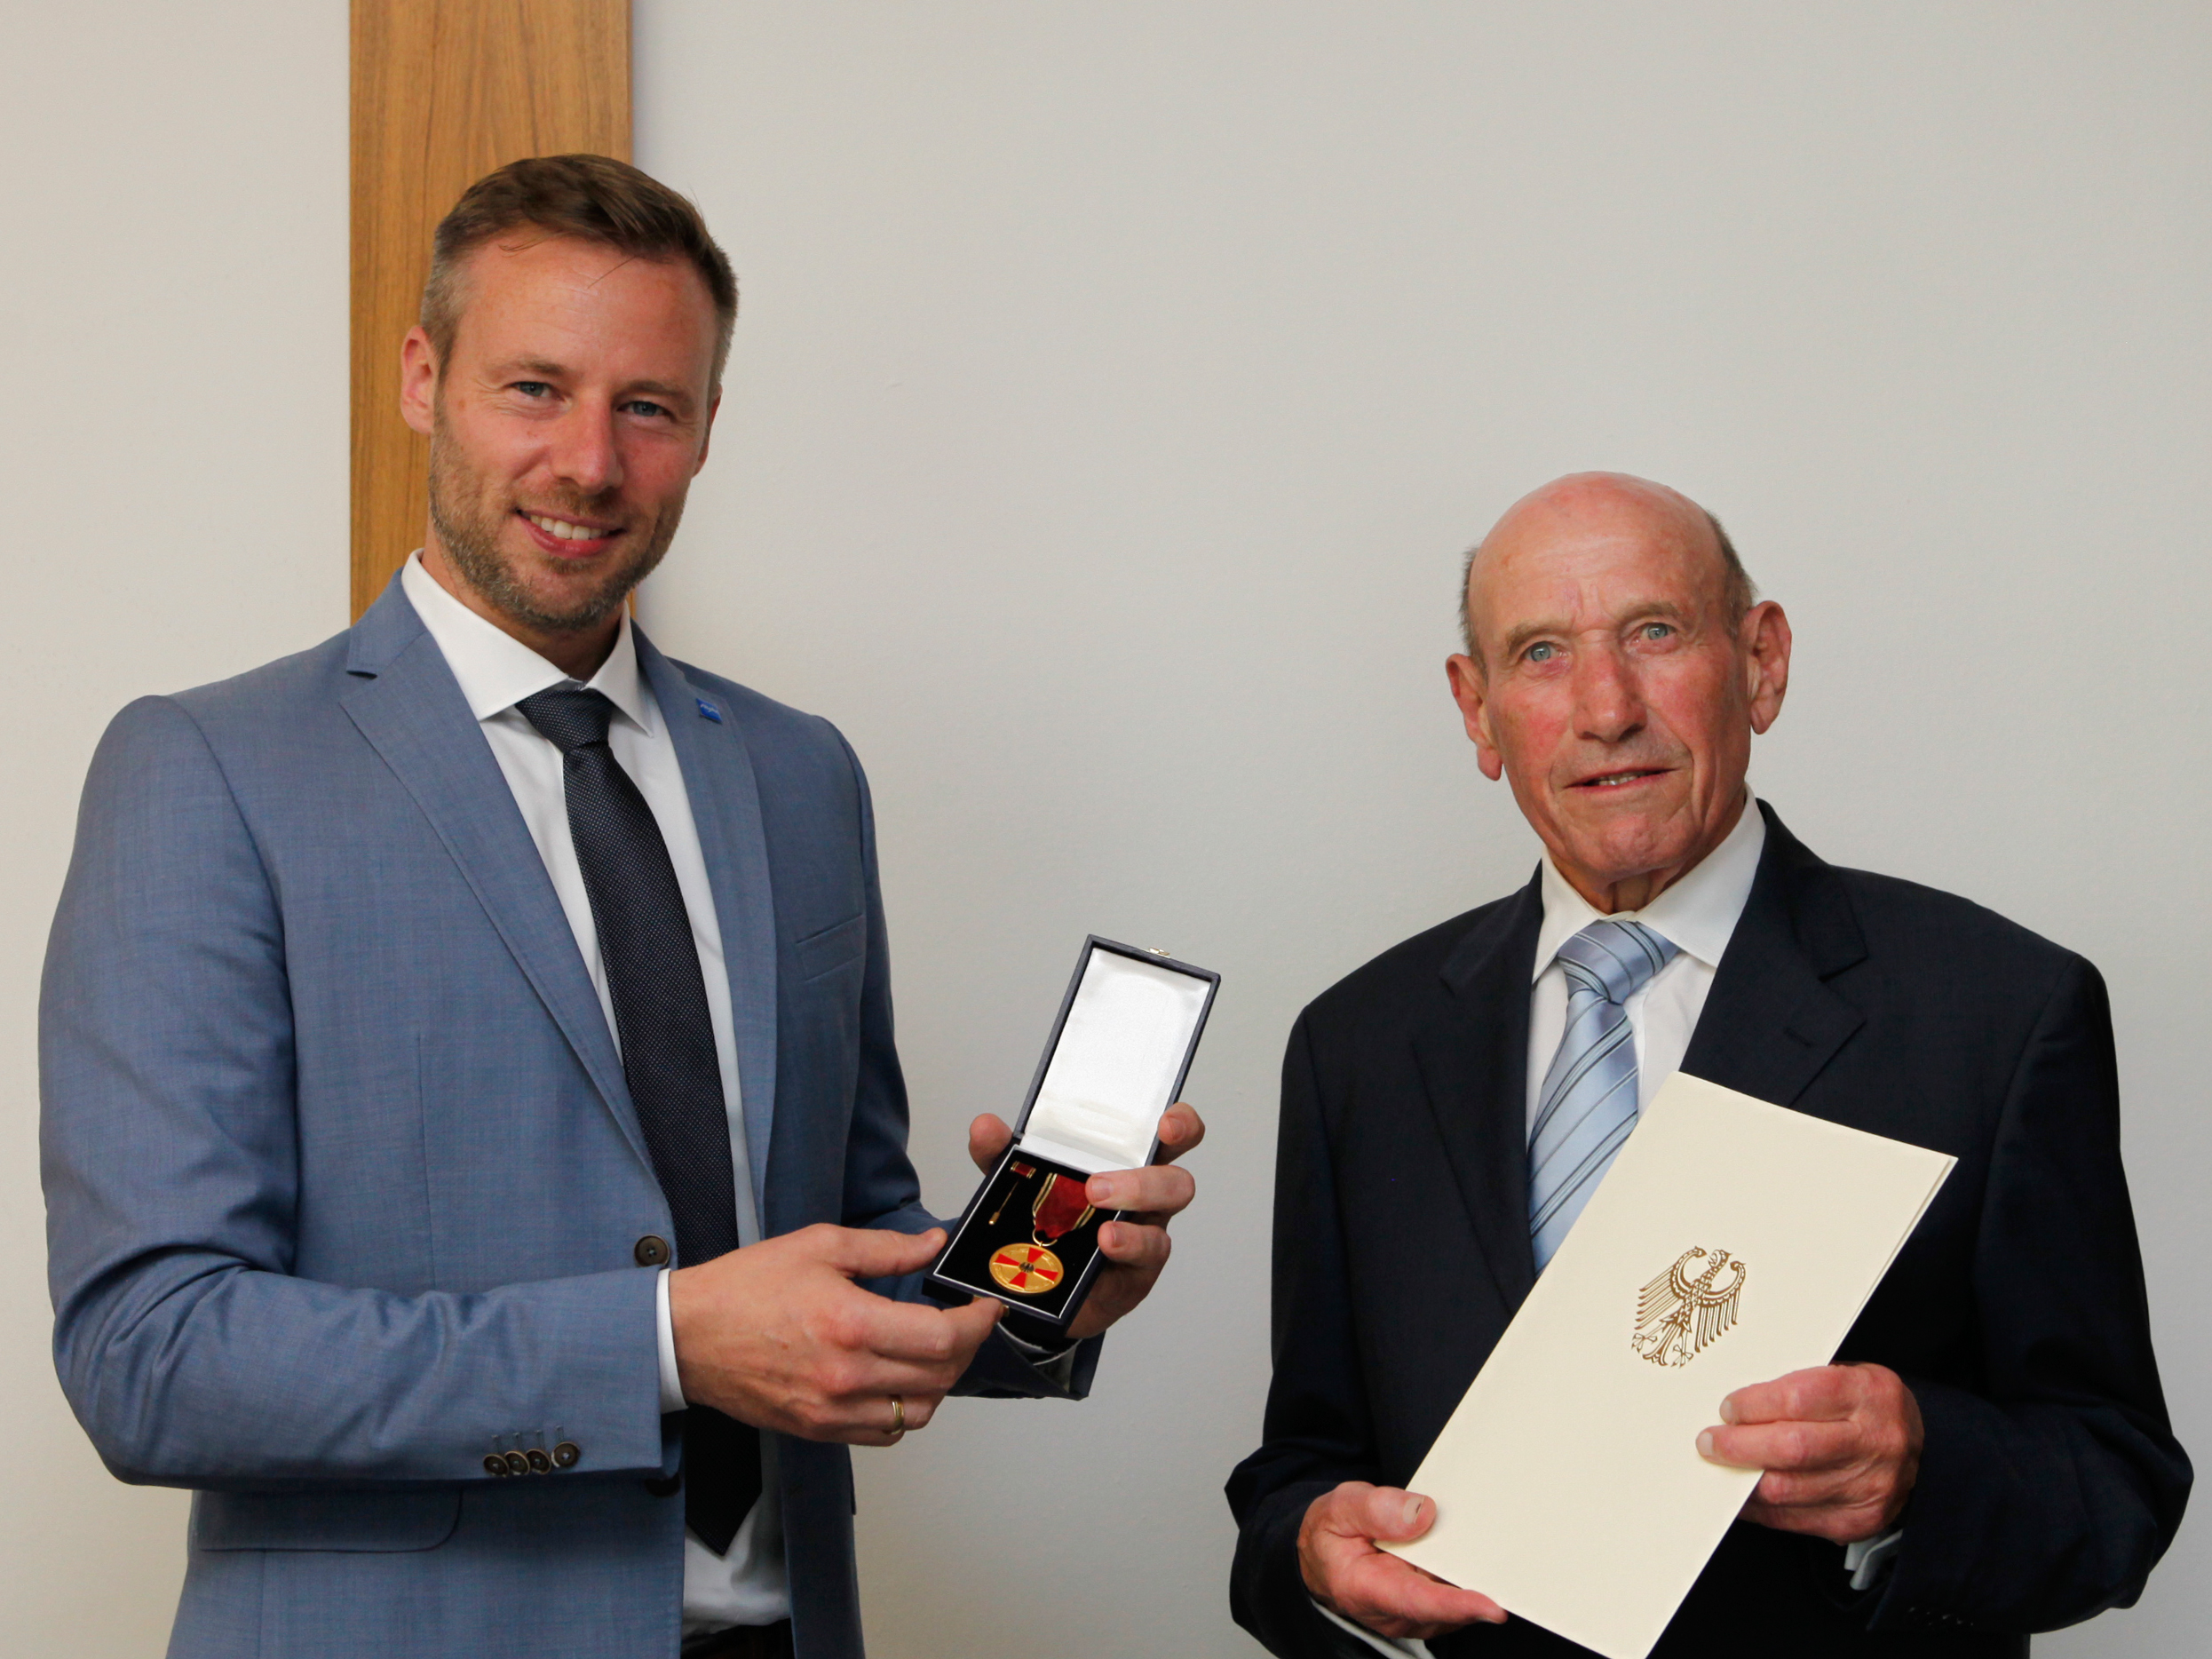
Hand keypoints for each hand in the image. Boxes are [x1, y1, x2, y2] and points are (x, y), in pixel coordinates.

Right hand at [668, 1224, 1001, 1442]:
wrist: (686, 1337)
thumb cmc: (743, 1289)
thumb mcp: (818, 1246)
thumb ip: (885, 1249)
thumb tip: (931, 1245)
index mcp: (850, 1323)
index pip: (942, 1338)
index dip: (977, 1324)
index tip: (986, 1308)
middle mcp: (846, 1375)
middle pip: (940, 1377)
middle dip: (966, 1349)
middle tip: (966, 1324)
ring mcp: (832, 1410)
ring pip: (919, 1412)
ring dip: (939, 1383)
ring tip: (934, 1352)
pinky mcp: (818, 1429)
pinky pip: (885, 1433)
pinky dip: (905, 1411)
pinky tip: (899, 1381)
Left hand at [967, 1101, 1203, 1340]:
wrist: (1043, 1285)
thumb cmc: (1051, 1220)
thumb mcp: (1021, 1182)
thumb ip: (1003, 1155)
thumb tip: (985, 1127)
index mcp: (1127, 1162)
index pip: (1171, 1135)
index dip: (1180, 1124)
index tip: (1165, 1124)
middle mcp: (1146, 1197)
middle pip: (1177, 1182)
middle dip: (1146, 1180)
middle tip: (1097, 1187)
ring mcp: (1145, 1235)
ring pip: (1163, 1226)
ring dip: (1131, 1223)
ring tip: (1101, 1229)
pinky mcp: (1137, 1272)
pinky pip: (1145, 1258)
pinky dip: (1126, 1247)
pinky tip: (1104, 1246)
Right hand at [1298, 1482, 1506, 1639]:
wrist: (1323, 1558)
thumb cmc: (1331, 1534)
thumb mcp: (1340, 1508)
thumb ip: (1375, 1508)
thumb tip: (1423, 1515)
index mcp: (1364, 1589)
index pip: (1416, 1601)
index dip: (1455, 1605)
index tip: (1493, 1607)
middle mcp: (1393, 1614)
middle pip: (1445, 1601)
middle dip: (1473, 1576)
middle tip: (1494, 1540)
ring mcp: (1413, 1617)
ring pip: (1455, 1599)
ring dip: (1469, 1571)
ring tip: (1472, 1534)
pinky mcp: (1427, 1613)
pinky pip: (1455, 1596)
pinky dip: (1464, 1572)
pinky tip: (1461, 1546)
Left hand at [1698, 1363, 1922, 1541]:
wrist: (1922, 1451)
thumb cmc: (1866, 1406)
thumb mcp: (1845, 1377)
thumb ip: (1798, 1386)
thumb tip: (1734, 1405)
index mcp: (1869, 1394)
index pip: (1799, 1398)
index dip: (1755, 1404)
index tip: (1727, 1408)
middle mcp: (1874, 1442)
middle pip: (1792, 1448)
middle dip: (1739, 1446)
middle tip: (1709, 1441)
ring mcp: (1869, 1486)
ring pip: (1789, 1489)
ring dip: (1743, 1480)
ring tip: (1720, 1467)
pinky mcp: (1858, 1521)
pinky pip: (1795, 1519)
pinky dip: (1761, 1508)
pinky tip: (1744, 1494)